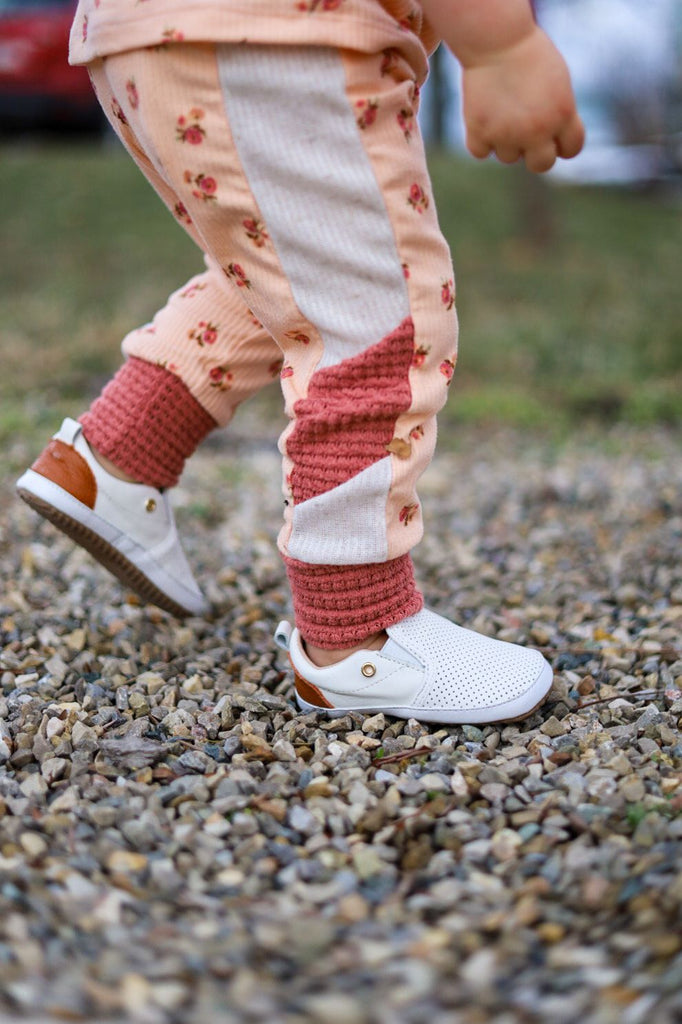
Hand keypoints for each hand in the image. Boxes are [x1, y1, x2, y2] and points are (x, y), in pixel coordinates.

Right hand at [461, 26, 584, 172]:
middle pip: (541, 165)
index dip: (562, 144)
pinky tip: (483, 117)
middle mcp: (537, 130)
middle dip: (535, 152)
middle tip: (524, 132)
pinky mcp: (480, 132)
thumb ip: (560, 114)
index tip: (552, 136)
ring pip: (508, 157)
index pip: (571, 149)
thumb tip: (555, 144)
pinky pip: (480, 151)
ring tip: (501, 111)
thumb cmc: (529, 54)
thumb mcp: (558, 83)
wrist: (496, 39)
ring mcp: (507, 134)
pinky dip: (480, 139)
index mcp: (563, 115)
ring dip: (504, 140)